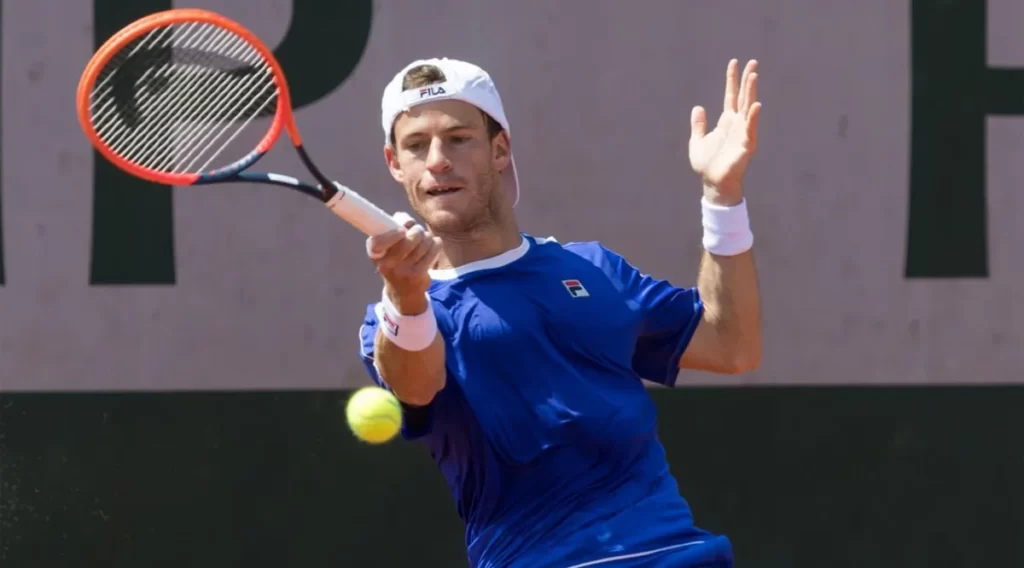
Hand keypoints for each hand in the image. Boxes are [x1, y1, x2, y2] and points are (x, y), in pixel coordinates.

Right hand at [366, 212, 441, 314]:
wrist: (403, 290)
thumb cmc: (396, 259)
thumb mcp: (389, 246)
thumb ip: (395, 227)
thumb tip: (405, 219)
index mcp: (375, 254)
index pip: (380, 242)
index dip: (392, 234)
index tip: (402, 230)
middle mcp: (386, 264)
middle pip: (408, 240)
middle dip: (417, 230)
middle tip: (418, 231)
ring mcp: (402, 271)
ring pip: (422, 243)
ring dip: (427, 237)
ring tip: (426, 239)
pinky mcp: (417, 275)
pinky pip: (432, 251)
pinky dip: (436, 244)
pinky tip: (434, 244)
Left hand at [689, 59, 761, 205]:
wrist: (712, 183)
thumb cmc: (706, 165)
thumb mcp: (697, 141)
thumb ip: (698, 124)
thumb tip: (698, 107)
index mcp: (726, 121)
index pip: (731, 95)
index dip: (732, 80)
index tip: (734, 62)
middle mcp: (737, 124)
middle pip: (744, 97)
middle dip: (747, 80)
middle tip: (752, 62)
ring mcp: (743, 133)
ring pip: (749, 108)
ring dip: (752, 92)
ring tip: (754, 75)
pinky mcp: (746, 145)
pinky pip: (750, 129)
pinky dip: (753, 118)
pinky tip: (756, 105)